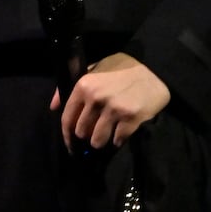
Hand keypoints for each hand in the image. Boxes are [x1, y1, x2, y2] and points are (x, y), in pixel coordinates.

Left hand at [52, 51, 170, 150]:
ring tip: (109, 134)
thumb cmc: (125, 68)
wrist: (157, 68)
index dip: (67, 135)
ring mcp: (114, 109)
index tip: (71, 144)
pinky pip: (117, 140)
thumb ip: (75, 85)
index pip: (67, 119)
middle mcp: (96, 98)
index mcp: (84, 85)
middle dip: (88, 135)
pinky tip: (123, 131)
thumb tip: (53, 106)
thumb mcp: (98, 67)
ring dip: (102, 140)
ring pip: (97, 140)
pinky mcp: (130, 119)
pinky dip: (119, 140)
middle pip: (82, 132)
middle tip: (96, 132)